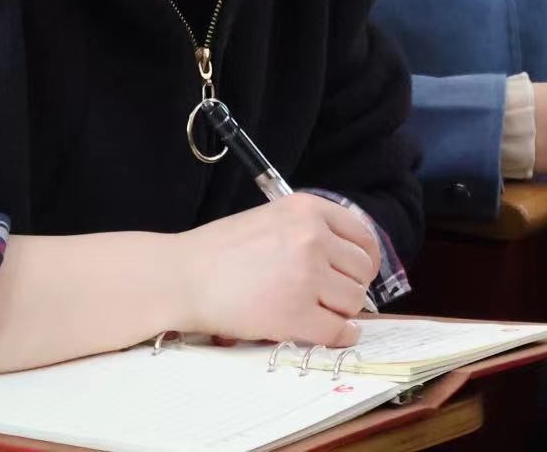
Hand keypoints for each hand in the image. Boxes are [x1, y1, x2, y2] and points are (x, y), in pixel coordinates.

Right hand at [176, 196, 380, 347]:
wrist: (181, 276)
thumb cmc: (218, 251)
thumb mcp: (270, 219)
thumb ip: (309, 230)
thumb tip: (347, 260)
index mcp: (308, 209)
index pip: (362, 235)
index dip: (365, 258)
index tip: (359, 272)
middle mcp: (312, 238)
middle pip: (362, 270)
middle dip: (353, 286)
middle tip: (337, 296)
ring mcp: (305, 276)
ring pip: (353, 301)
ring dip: (343, 311)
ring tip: (324, 313)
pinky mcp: (294, 313)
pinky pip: (336, 330)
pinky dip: (340, 336)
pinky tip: (333, 334)